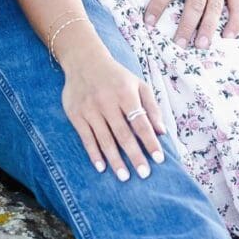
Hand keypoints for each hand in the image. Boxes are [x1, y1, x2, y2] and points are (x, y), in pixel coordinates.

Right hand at [60, 48, 169, 178]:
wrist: (84, 61)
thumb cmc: (117, 77)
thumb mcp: (138, 85)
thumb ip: (152, 108)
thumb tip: (162, 131)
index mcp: (126, 94)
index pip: (141, 123)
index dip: (150, 141)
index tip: (159, 159)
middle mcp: (107, 102)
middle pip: (123, 134)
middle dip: (135, 156)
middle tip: (144, 174)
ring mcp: (90, 109)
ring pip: (105, 140)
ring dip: (115, 160)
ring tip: (124, 177)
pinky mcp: (76, 115)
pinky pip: (86, 138)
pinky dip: (94, 154)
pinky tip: (101, 167)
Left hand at [134, 0, 238, 46]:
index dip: (157, 7)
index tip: (149, 23)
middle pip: (193, 6)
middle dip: (184, 27)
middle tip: (178, 44)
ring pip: (214, 9)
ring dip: (207, 28)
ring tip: (201, 45)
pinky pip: (237, 4)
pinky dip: (235, 20)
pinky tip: (229, 35)